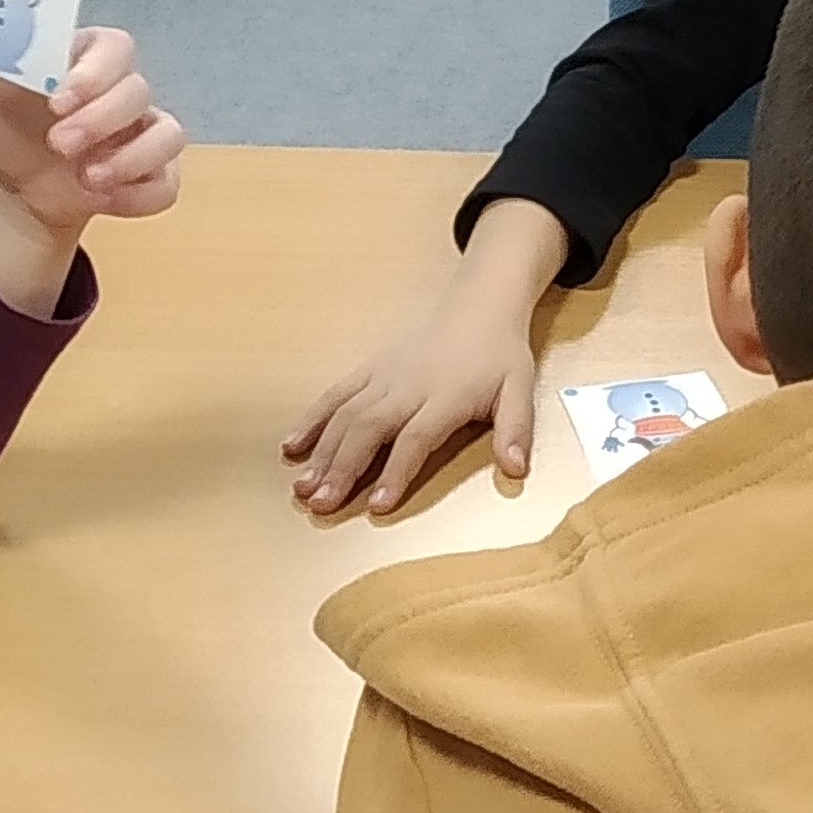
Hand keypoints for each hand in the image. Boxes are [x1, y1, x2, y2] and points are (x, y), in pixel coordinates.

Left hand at [0, 0, 181, 308]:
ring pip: (166, 134)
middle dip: (101, 119)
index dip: (95, 70)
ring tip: (87, 179)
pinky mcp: (149, 174)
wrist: (16, 190)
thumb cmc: (2, 120)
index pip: (114, 45)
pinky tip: (108, 200)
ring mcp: (139, 132)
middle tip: (59, 142)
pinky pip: (169, 181)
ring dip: (129, 158)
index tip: (57, 95)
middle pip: (140, 89)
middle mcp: (120, 91)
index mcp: (83, 58)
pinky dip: (143, 193)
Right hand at [286, 276, 542, 516]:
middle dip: (342, 468)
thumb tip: (517, 469)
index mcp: (446, 397)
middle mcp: (407, 386)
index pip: (416, 438)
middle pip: (369, 429)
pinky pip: (335, 394)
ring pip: (345, 414)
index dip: (396, 471)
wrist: (478, 307)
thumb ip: (516, 431)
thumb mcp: (520, 391)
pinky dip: (312, 420)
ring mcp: (383, 377)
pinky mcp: (369, 369)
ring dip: (321, 451)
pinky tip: (292, 447)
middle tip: (321, 503)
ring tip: (302, 486)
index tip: (377, 505)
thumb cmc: (498, 356)